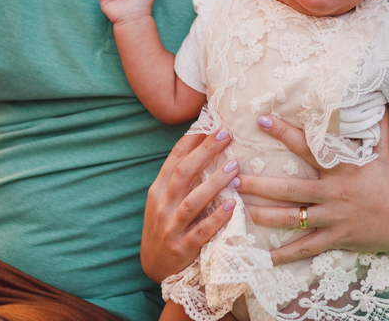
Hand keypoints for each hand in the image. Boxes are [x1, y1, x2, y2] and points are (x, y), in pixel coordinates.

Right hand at [140, 128, 239, 280]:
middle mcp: (162, 205)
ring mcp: (171, 227)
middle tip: (227, 134)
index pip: (174, 159)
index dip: (192, 139)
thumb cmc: (166, 225)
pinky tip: (232, 206)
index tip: (211, 120)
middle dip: (205, 152)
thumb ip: (181, 177)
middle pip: (184, 173)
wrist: (154, 267)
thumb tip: (205, 145)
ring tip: (235, 166)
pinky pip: (201, 231)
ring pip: (193, 201)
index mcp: (158, 190)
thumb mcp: (165, 199)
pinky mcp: (182, 248)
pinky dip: (216, 218)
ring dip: (214, 182)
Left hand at [237, 111, 388, 265]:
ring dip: (263, 215)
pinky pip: (307, 248)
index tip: (260, 120)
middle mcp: (334, 192)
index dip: (284, 132)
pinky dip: (286, 254)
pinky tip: (265, 256)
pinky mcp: (338, 239)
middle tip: (232, 178)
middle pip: (289, 188)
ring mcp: (334, 218)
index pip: (308, 145)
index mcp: (343, 167)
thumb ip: (374, 126)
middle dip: (258, 184)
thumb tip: (377, 97)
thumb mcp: (385, 151)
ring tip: (239, 210)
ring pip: (291, 218)